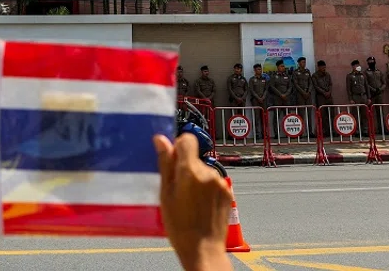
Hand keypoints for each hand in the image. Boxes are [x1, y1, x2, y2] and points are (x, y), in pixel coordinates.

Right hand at [154, 134, 231, 270]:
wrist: (203, 249)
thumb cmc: (180, 226)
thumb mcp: (165, 194)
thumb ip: (165, 163)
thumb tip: (161, 139)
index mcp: (190, 170)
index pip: (187, 140)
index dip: (178, 147)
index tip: (173, 160)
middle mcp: (208, 172)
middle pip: (194, 158)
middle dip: (185, 168)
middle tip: (177, 189)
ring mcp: (220, 183)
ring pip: (204, 171)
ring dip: (197, 179)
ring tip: (189, 201)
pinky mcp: (227, 192)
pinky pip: (214, 182)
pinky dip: (207, 189)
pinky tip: (200, 205)